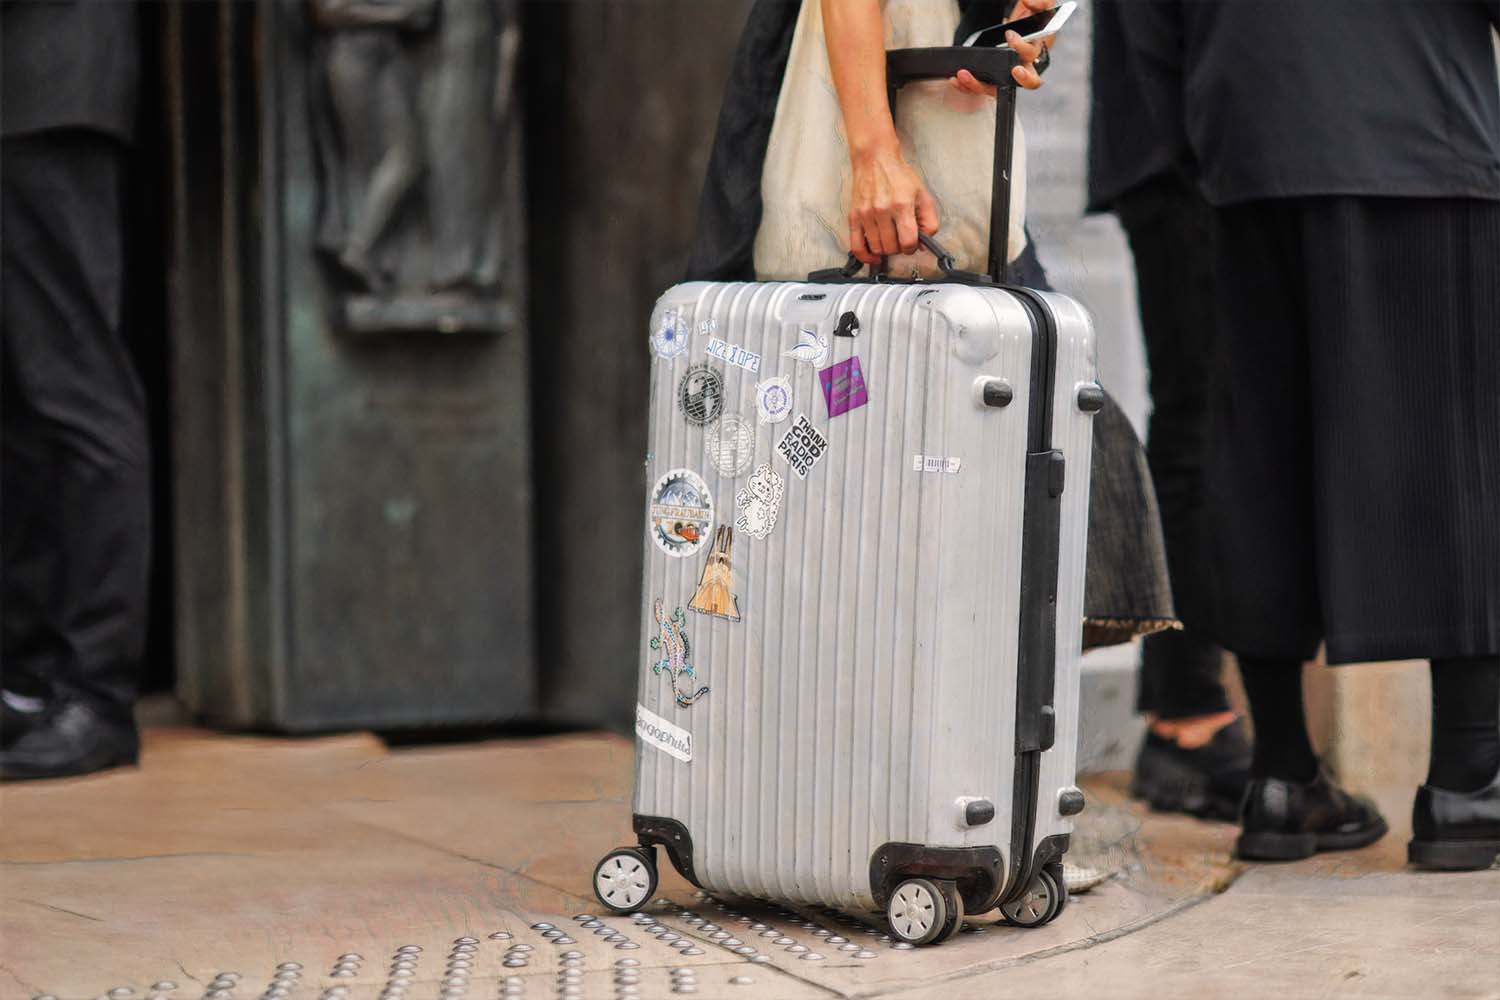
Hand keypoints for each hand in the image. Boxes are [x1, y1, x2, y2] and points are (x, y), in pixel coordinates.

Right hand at [847, 143, 939, 264]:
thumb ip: (929, 221)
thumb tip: (925, 244)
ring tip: (889, 240)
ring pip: (877, 248)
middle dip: (899, 248)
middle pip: (892, 247)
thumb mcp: (922, 194)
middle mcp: (882, 211)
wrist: (875, 160)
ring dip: (885, 249)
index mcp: (901, 205)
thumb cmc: (899, 176)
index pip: (908, 241)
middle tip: (901, 239)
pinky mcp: (854, 217)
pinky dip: (865, 256)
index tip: (912, 243)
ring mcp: (866, 214)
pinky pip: (856, 246)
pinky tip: (874, 255)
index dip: (913, 247)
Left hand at [949, 0, 1054, 94]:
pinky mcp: (991, 79)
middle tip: (1014, 70)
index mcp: (1033, 50)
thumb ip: (1038, 3)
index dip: (1021, 46)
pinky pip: (981, 86)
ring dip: (980, 84)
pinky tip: (956, 80)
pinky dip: (967, 86)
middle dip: (1023, 78)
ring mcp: (1006, 75)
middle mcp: (1023, 66)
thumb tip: (1029, 2)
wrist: (1017, 29)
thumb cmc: (1028, 20)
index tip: (1010, 35)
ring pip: (998, 88)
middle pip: (1029, 81)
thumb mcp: (1038, 7)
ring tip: (964, 75)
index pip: (1032, 53)